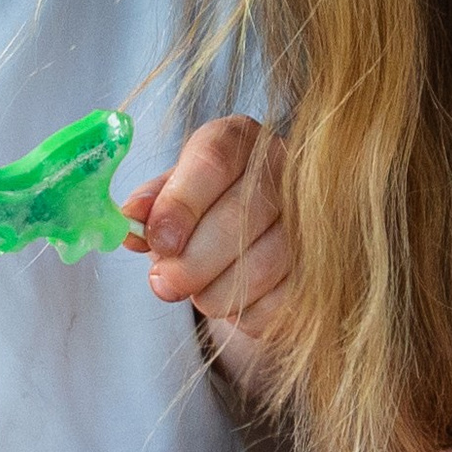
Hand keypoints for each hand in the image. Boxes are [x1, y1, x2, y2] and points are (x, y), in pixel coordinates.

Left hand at [124, 115, 286, 388]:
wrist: (254, 234)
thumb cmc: (202, 210)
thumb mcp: (170, 196)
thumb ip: (150, 205)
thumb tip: (127, 220)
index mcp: (237, 139)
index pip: (214, 160)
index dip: (182, 204)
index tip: (158, 241)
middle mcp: (284, 166)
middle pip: (242, 214)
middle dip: (194, 260)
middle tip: (163, 284)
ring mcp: (312, 214)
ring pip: (266, 262)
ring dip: (217, 291)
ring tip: (196, 293)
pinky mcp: (324, 265)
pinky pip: (284, 300)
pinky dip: (248, 312)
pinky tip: (233, 300)